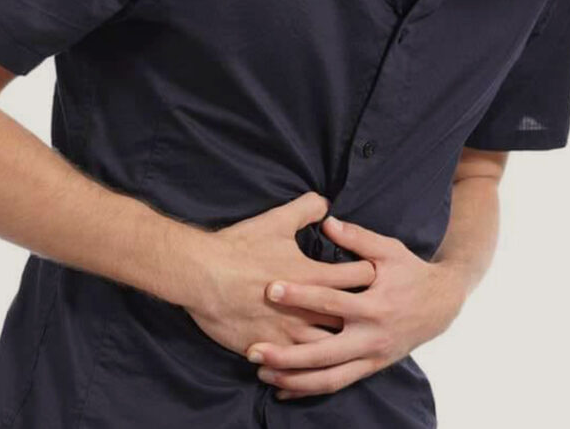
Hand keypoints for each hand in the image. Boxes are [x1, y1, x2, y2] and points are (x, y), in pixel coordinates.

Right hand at [184, 192, 374, 355]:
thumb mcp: (275, 221)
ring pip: (330, 347)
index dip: (368, 273)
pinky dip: (308, 365)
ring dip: (336, 343)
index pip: (362, 276)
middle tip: (364, 310)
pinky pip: (298, 365)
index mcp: (314, 276)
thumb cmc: (239, 247)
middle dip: (360, 313)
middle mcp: (308, 308)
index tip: (367, 272)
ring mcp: (290, 332)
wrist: (201, 274)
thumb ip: (305, 209)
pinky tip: (312, 363)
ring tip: (341, 341)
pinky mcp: (271, 348)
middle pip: (352, 316)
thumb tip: (324, 202)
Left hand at [246, 216, 468, 398]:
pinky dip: (309, 389)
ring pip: (329, 378)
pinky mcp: (371, 368)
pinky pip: (337, 384)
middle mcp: (372, 337)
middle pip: (324, 353)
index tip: (270, 290)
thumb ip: (357, 238)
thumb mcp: (390, 251)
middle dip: (288, 355)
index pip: (331, 302)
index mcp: (375, 306)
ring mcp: (371, 358)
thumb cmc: (411, 272)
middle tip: (254, 351)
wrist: (443, 305)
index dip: (300, 296)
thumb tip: (327, 220)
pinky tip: (283, 389)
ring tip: (261, 373)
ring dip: (294, 379)